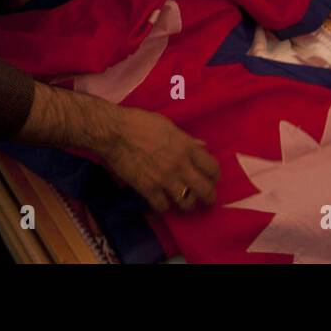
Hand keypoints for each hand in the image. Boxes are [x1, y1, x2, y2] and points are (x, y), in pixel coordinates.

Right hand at [101, 106, 219, 212]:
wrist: (115, 133)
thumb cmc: (141, 123)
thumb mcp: (168, 125)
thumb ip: (187, 139)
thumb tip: (202, 145)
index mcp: (186, 147)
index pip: (212, 168)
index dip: (215, 176)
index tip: (212, 179)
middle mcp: (180, 165)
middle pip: (204, 190)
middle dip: (208, 198)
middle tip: (206, 200)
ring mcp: (164, 179)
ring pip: (186, 203)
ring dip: (188, 204)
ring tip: (185, 203)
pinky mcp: (148, 189)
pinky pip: (163, 207)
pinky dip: (165, 207)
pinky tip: (163, 202)